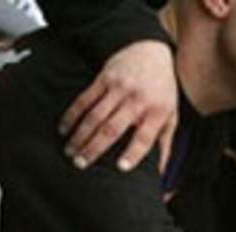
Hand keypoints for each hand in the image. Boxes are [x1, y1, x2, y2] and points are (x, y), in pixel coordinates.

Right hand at [58, 40, 176, 172]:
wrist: (150, 51)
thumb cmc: (161, 90)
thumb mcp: (170, 115)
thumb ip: (164, 146)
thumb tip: (160, 176)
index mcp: (157, 111)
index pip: (144, 136)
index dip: (133, 153)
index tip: (120, 168)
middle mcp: (138, 100)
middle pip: (112, 128)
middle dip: (94, 148)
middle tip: (80, 164)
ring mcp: (119, 88)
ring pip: (95, 116)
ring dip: (80, 135)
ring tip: (70, 151)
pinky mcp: (104, 79)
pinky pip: (84, 100)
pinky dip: (72, 115)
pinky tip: (64, 129)